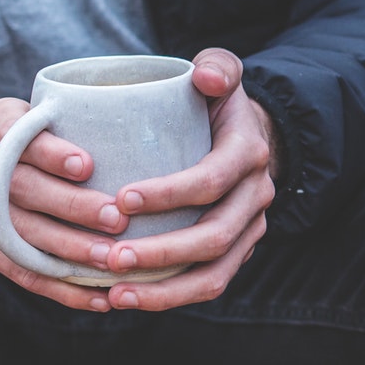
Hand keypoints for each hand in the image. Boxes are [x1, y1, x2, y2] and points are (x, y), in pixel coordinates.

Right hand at [0, 101, 130, 312]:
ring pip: (26, 235)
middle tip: (116, 219)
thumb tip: (128, 134)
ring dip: (72, 251)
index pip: (20, 137)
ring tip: (112, 259)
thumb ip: (56, 123)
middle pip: (26, 189)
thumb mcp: (14, 119)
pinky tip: (98, 298)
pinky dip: (62, 289)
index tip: (87, 166)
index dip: (52, 153)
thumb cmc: (0, 148)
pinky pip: (22, 271)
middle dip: (74, 207)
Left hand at [95, 48, 277, 311]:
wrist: (246, 136)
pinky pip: (207, 285)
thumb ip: (217, 66)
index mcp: (249, 155)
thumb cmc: (215, 104)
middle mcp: (255, 198)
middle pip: (214, 237)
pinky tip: (123, 298)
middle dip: (161, 252)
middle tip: (109, 256)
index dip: (170, 193)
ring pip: (214, 274)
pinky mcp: (235, 253)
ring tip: (115, 293)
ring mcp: (248, 231)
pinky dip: (167, 298)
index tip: (121, 198)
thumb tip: (204, 77)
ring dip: (164, 290)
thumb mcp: (222, 73)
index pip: (211, 180)